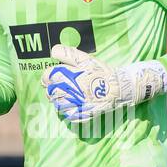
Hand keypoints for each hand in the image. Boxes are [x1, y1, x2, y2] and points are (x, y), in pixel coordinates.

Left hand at [41, 45, 166, 123]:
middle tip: (61, 87)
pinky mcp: (81, 114)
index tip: (51, 77)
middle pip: (50, 91)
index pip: (48, 76)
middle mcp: (72, 90)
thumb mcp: (86, 60)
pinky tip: (74, 104)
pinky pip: (66, 114)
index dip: (48, 76)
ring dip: (59, 99)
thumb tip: (53, 51)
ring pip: (57, 103)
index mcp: (71, 75)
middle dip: (52, 88)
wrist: (119, 88)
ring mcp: (76, 104)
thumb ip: (68, 54)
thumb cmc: (101, 73)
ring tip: (68, 95)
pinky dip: (67, 109)